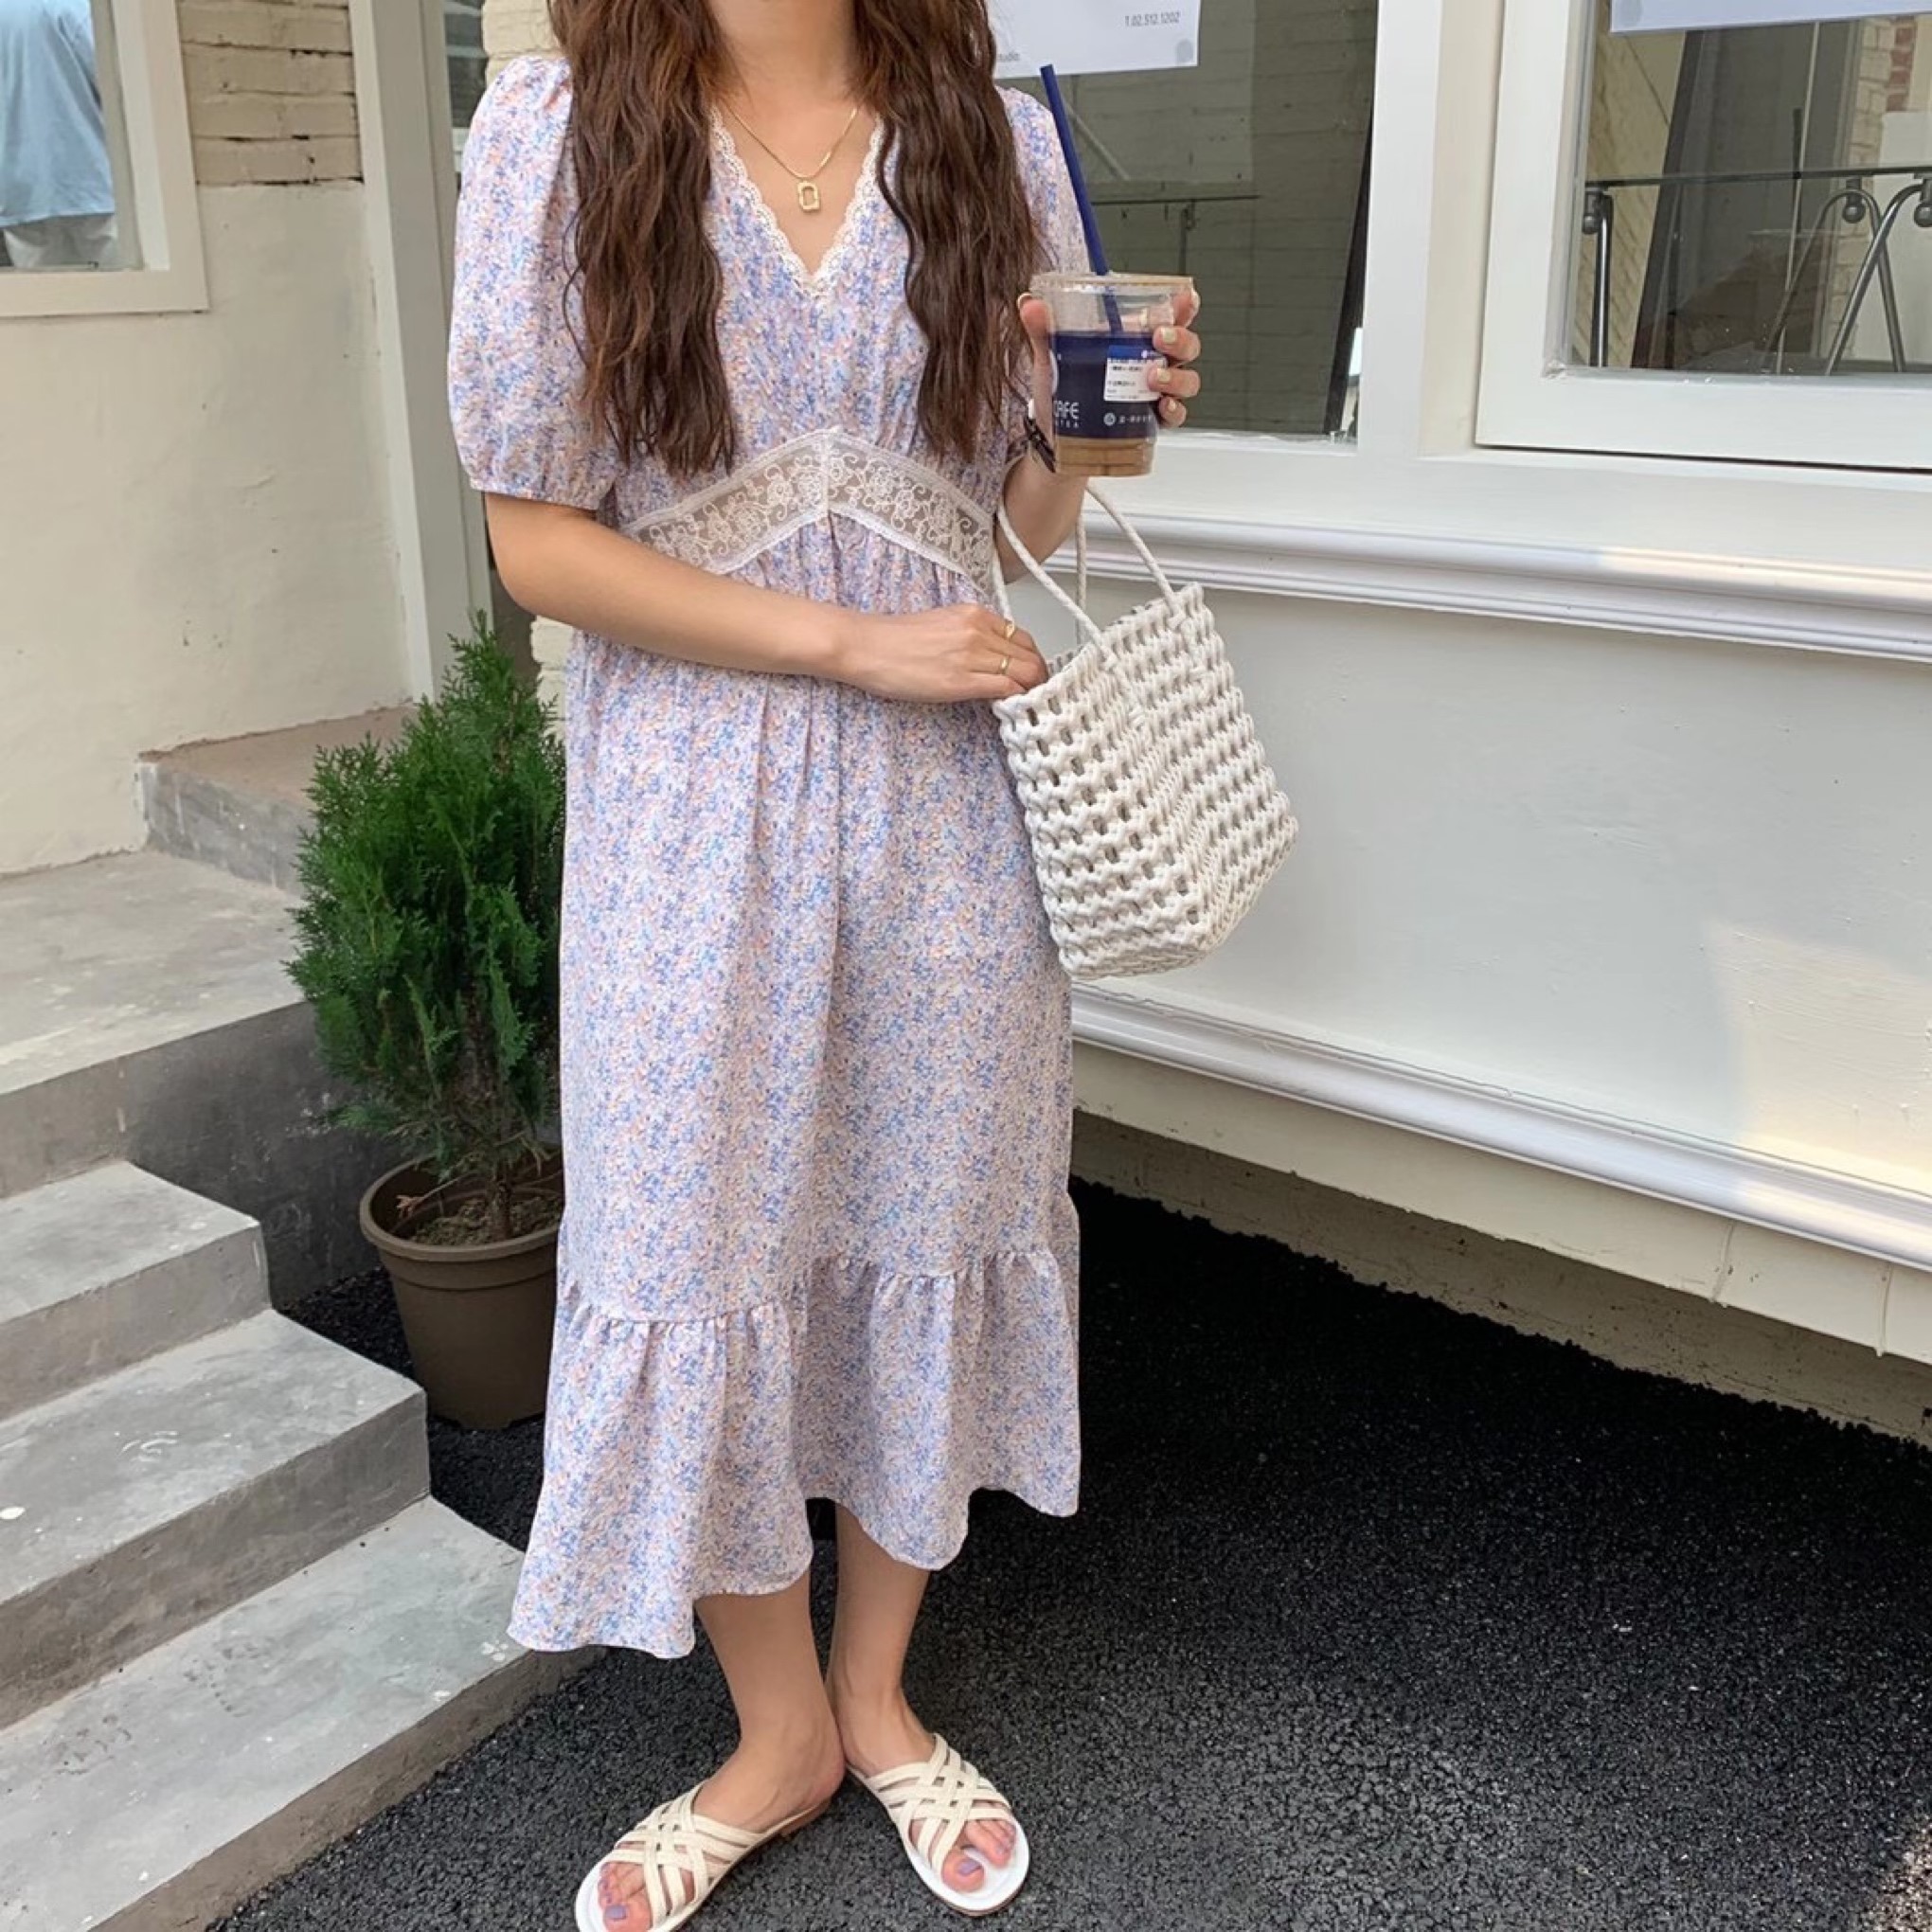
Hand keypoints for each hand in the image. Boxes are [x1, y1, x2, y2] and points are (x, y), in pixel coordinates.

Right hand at [835, 604, 1047, 704]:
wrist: (866, 646)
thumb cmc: (895, 640)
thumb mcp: (944, 625)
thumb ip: (974, 638)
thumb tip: (995, 660)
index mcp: (975, 614)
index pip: (1023, 638)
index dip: (1034, 660)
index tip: (1033, 675)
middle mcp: (978, 630)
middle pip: (1031, 656)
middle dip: (1040, 678)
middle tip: (1038, 695)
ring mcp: (972, 655)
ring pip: (1026, 673)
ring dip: (1032, 691)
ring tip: (1027, 705)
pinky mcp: (961, 681)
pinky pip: (1006, 689)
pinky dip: (1016, 699)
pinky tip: (1012, 709)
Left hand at [1016, 285, 1204, 428]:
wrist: (1055, 438)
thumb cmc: (1060, 392)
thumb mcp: (1050, 358)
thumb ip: (1042, 330)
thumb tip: (1029, 303)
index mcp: (1131, 339)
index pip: (1167, 316)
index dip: (1182, 306)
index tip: (1184, 299)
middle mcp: (1149, 363)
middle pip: (1185, 345)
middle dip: (1180, 338)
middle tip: (1160, 337)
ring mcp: (1154, 393)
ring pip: (1186, 379)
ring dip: (1176, 377)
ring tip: (1153, 378)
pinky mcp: (1151, 421)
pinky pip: (1176, 415)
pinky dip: (1174, 411)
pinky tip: (1161, 407)